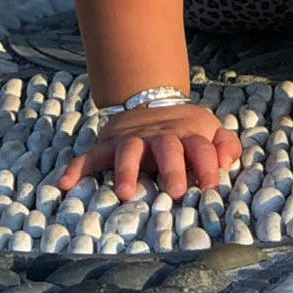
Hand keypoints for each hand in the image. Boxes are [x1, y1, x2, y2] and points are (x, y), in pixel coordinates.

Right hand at [56, 103, 241, 201]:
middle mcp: (160, 137)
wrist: (150, 100)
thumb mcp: (210, 130)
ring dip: (126, 171)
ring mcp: (133, 140)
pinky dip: (77, 168)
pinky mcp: (109, 144)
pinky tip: (66, 183)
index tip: (212, 185)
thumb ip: (226, 145)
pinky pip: (91, 155)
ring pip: (129, 151)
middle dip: (172, 169)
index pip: (201, 148)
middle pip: (167, 148)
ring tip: (124, 193)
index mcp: (188, 135)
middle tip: (176, 192)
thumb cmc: (186, 129)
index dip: (208, 164)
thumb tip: (227, 160)